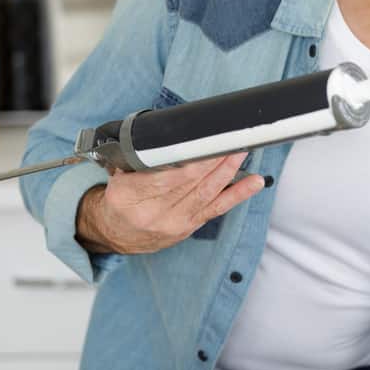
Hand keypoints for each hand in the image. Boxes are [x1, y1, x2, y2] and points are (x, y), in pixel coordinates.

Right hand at [76, 152, 263, 254]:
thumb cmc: (120, 199)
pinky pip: (217, 209)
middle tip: (229, 139)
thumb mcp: (118, 175)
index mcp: (130, 195)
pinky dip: (238, 194)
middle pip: (190, 181)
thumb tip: (170, 134)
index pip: (165, 175)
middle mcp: (153, 211)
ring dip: (228, 170)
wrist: (114, 234)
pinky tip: (254, 182)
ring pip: (207, 192)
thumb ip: (141, 158)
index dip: (189, 158)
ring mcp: (174, 222)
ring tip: (241, 151)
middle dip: (212, 158)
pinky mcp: (190, 227)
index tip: (204, 140)